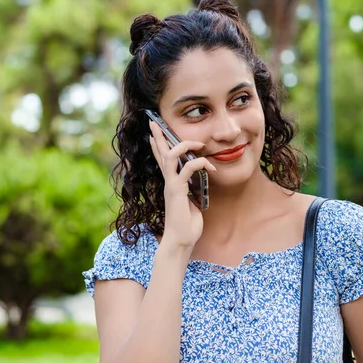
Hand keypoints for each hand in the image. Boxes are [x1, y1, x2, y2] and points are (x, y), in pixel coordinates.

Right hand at [148, 120, 215, 249]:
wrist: (180, 241)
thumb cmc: (187, 225)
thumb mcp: (192, 202)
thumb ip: (194, 190)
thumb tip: (201, 182)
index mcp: (171, 183)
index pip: (162, 159)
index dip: (158, 145)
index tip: (155, 133)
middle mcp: (168, 182)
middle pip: (160, 153)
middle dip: (158, 135)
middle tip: (153, 121)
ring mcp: (171, 185)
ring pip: (171, 156)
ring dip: (185, 145)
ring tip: (199, 144)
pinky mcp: (177, 191)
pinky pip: (186, 169)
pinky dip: (199, 163)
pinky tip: (209, 165)